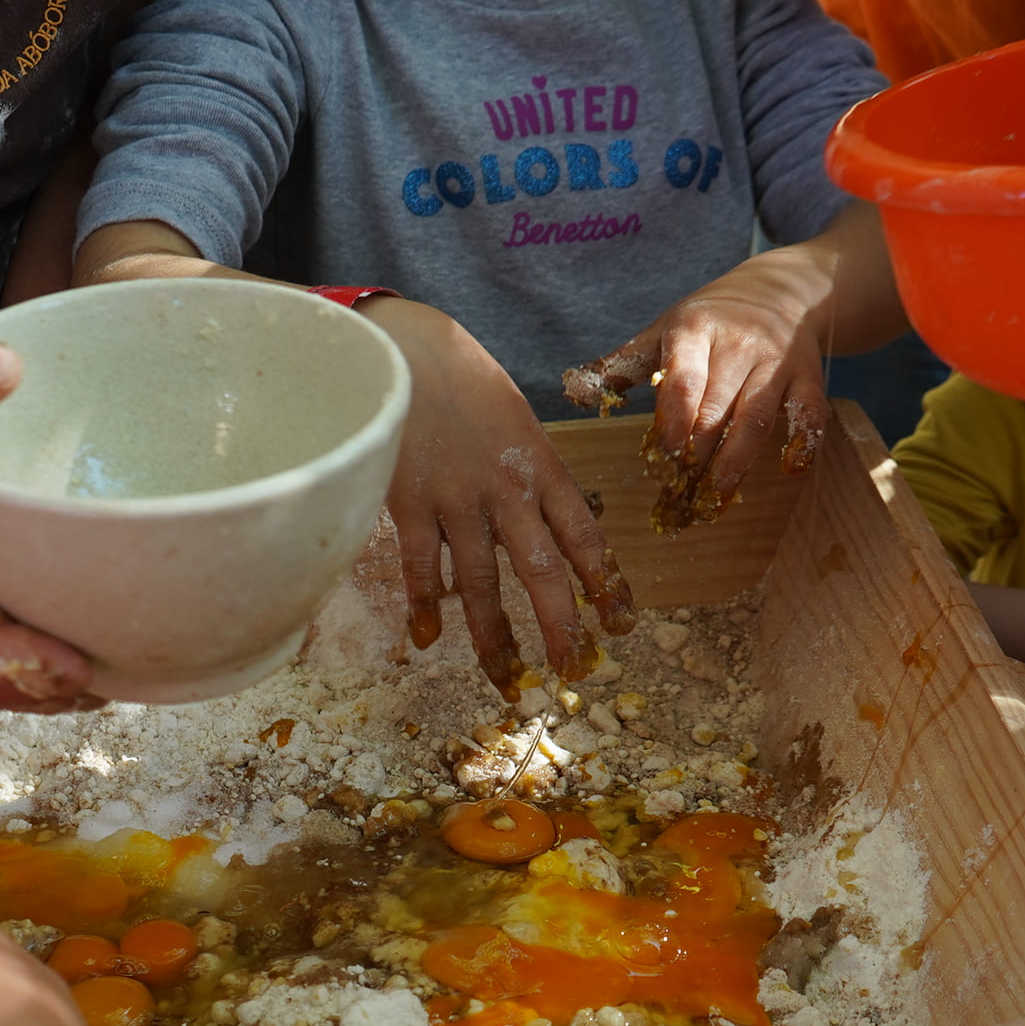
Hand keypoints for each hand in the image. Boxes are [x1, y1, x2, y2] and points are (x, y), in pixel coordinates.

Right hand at [365, 298, 636, 688]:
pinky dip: (424, 604)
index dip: (604, 582)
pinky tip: (428, 639)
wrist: (404, 347)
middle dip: (560, 625)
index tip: (620, 621)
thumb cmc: (462, 379)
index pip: (584, 535)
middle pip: (541, 570)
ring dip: (494, 636)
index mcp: (540, 465)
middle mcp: (506, 489)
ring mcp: (456, 499)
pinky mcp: (409, 502)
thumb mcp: (514, 418)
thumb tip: (542, 521)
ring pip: (479, 582)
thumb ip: (529, 472)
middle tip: (573, 670)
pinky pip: (419, 565)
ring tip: (507, 678)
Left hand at [571, 239, 844, 508]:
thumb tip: (574, 393)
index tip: (664, 453)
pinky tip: (788, 470)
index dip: (675, 417)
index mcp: (696, 330)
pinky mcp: (808, 377)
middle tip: (679, 493)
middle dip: (698, 453)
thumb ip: (622, 363)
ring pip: (757, 417)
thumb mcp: (664, 328)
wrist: (779, 290)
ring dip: (737, 460)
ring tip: (716, 495)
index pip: (684, 377)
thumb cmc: (709, 319)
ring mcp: (777, 361)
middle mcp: (739, 343)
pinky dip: (803, 441)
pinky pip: (809, 412)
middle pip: (717, 407)